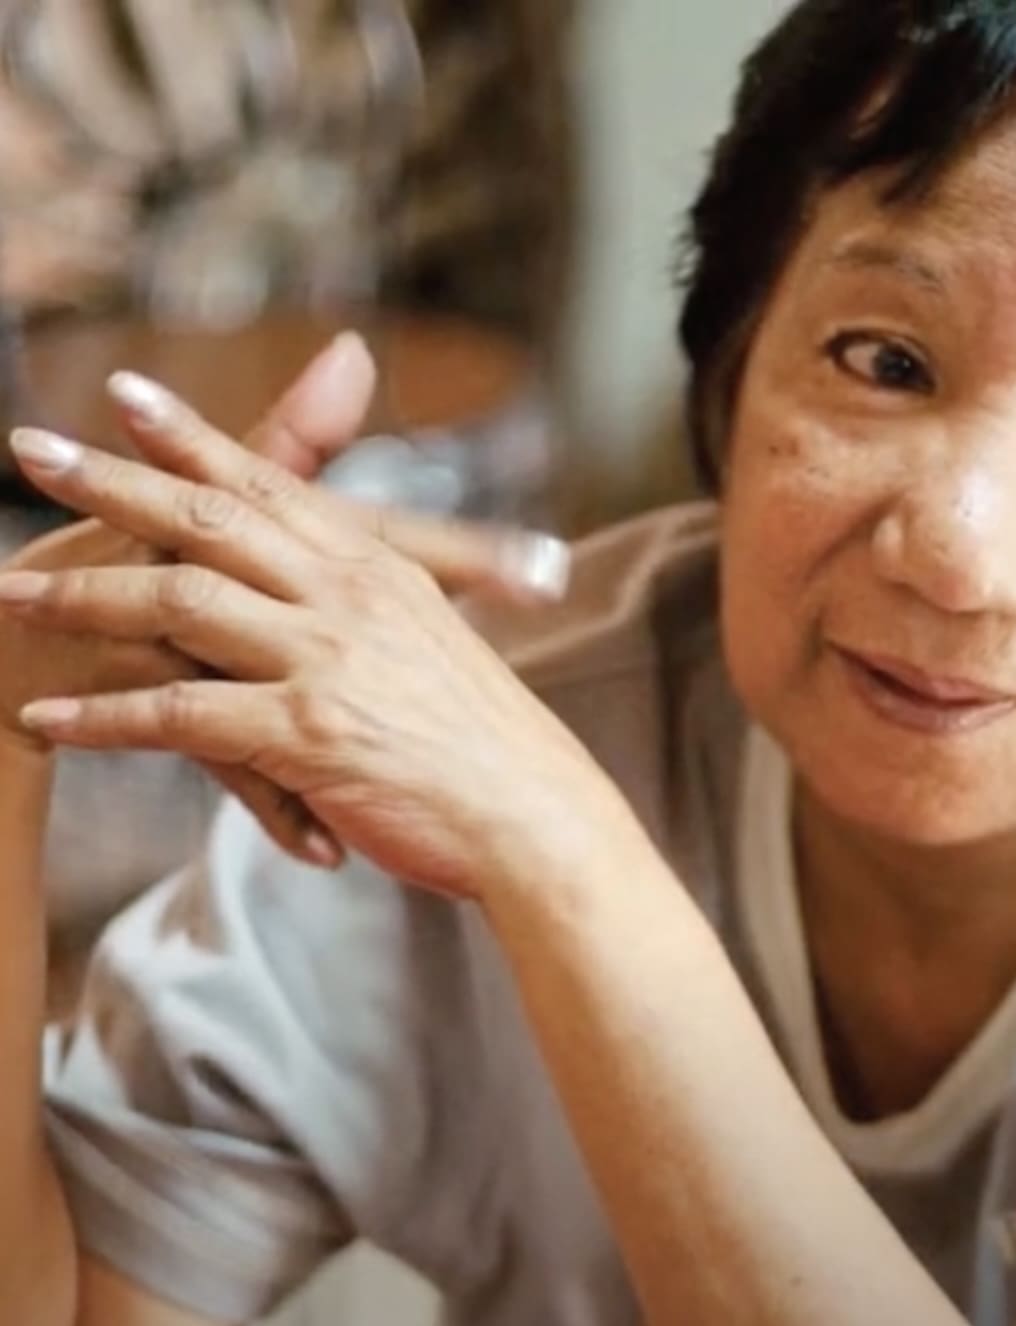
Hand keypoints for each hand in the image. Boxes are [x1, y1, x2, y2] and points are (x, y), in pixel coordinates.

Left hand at [0, 380, 600, 898]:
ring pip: (180, 603)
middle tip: (29, 450)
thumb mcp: (440, 637)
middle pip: (210, 518)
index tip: (125, 396)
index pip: (272, 481)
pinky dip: (104, 717)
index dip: (193, 435)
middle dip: (111, 481)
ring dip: (83, 596)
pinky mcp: (306, 733)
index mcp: (379, 567)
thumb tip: (354, 560)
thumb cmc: (489, 739)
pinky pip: (180, 714)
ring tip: (9, 594)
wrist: (536, 812)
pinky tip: (47, 718)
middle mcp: (349, 595)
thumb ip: (385, 582)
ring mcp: (327, 659)